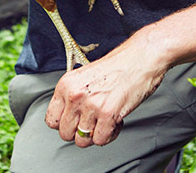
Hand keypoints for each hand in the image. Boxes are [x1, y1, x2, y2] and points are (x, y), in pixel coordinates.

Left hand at [45, 36, 167, 146]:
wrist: (144, 56)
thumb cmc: (121, 64)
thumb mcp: (87, 75)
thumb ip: (75, 94)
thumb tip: (71, 116)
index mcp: (66, 85)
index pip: (52, 120)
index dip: (65, 124)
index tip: (76, 121)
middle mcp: (75, 95)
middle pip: (65, 133)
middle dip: (80, 132)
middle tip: (93, 123)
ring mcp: (91, 106)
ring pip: (82, 140)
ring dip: (95, 135)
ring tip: (105, 123)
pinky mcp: (108, 114)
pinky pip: (101, 140)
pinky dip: (110, 135)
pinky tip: (116, 122)